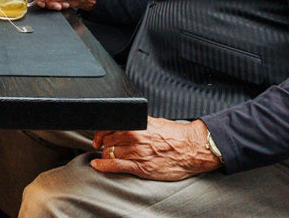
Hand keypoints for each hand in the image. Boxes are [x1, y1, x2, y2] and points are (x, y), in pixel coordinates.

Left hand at [91, 118, 221, 179]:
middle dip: (104, 146)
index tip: (99, 138)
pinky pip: (115, 166)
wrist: (191, 149)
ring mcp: (136, 152)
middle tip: (105, 149)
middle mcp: (134, 137)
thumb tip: (126, 124)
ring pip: (109, 153)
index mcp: (136, 124)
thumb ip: (138, 123)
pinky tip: (97, 166)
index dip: (101, 133)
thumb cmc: (175, 136)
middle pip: (108, 141)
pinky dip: (103, 166)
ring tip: (108, 158)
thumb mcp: (153, 122)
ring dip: (106, 156)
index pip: (109, 127)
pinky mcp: (140, 167)